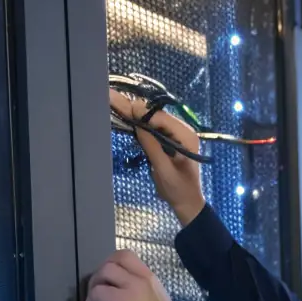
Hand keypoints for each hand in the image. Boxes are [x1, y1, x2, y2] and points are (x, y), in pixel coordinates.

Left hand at [84, 248, 180, 300]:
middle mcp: (142, 278)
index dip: (111, 265)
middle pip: (112, 259)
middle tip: (99, 293)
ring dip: (94, 288)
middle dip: (100, 274)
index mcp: (151, 278)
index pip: (126, 256)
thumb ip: (141, 292)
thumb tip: (121, 293)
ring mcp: (132, 288)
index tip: (109, 283)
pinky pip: (97, 293)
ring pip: (103, 271)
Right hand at [109, 90, 205, 226]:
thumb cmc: (179, 190)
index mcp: (187, 137)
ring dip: (136, 114)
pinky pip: (154, 128)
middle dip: (136, 110)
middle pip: (157, 115)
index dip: (142, 114)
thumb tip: (138, 124)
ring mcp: (177, 134)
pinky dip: (140, 124)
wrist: (188, 203)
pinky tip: (126, 116)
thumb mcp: (164, 170)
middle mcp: (183, 131)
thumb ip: (152, 147)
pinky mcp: (169, 140)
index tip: (123, 109)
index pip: (162, 119)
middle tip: (113, 97)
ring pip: (154, 119)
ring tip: (116, 103)